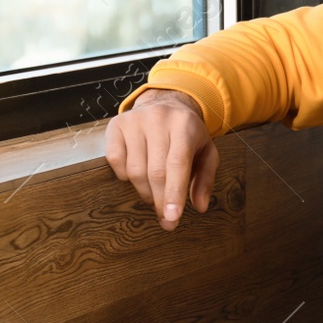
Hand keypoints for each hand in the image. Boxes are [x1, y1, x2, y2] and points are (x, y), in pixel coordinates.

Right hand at [104, 89, 217, 229]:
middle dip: (160, 201)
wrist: (166, 102)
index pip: (177, 165)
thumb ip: (205, 178)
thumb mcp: (206, 151)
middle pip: (155, 172)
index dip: (173, 194)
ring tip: (154, 196)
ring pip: (134, 170)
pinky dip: (125, 176)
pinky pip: (115, 161)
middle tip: (166, 219)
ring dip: (144, 192)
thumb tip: (200, 206)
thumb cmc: (187, 133)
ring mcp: (134, 121)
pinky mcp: (115, 125)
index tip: (172, 218)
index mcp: (184, 126)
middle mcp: (158, 120)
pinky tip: (137, 175)